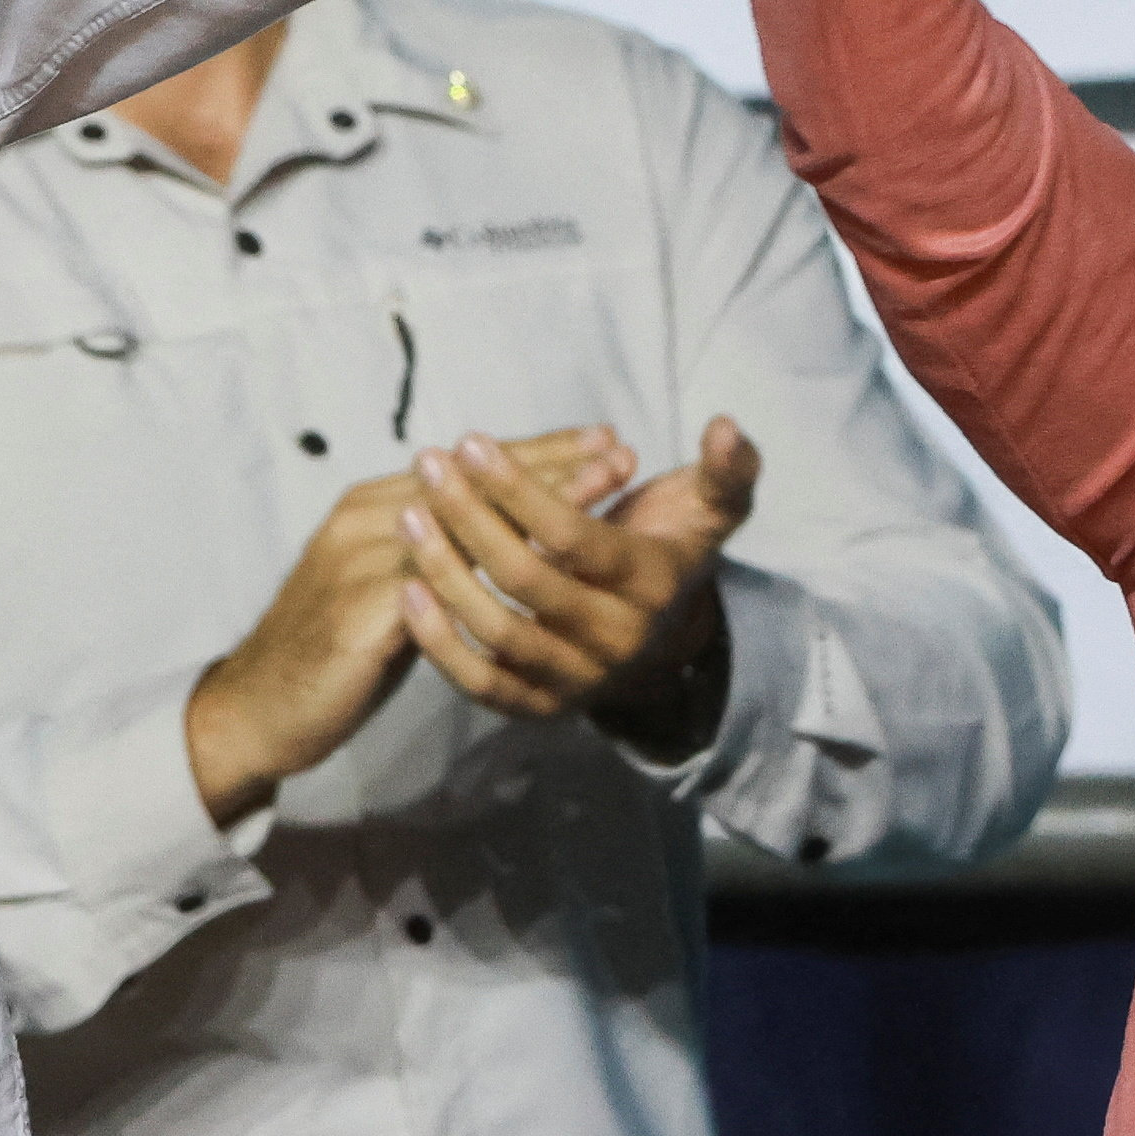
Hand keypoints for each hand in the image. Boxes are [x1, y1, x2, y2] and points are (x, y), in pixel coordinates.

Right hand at [185, 429, 634, 823]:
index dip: (535, 455)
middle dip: (549, 465)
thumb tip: (495, 535)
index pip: (465, 469)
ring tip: (597, 491)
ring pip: (459, 522)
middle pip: (469, 481)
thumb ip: (431, 555)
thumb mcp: (388, 589)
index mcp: (370, 507)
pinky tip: (543, 569)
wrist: (254, 709)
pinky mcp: (359, 614)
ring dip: (533, 505)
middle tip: (618, 451)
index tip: (601, 444)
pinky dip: (489, 570)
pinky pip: (433, 584)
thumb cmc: (329, 651)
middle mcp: (364, 521)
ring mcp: (359, 563)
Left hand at [396, 420, 761, 747]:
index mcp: (652, 584)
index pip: (574, 537)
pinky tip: (407, 590)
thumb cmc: (672, 548)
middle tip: (428, 466)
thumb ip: (727, 469)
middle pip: (527, 580)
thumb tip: (726, 427)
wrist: (665, 636)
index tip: (470, 442)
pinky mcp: (542, 708)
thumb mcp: (712, 507)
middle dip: (469, 518)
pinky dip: (440, 644)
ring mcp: (578, 681)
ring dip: (444, 573)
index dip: (518, 489)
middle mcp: (617, 640)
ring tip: (408, 515)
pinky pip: (482, 686)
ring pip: (498, 632)